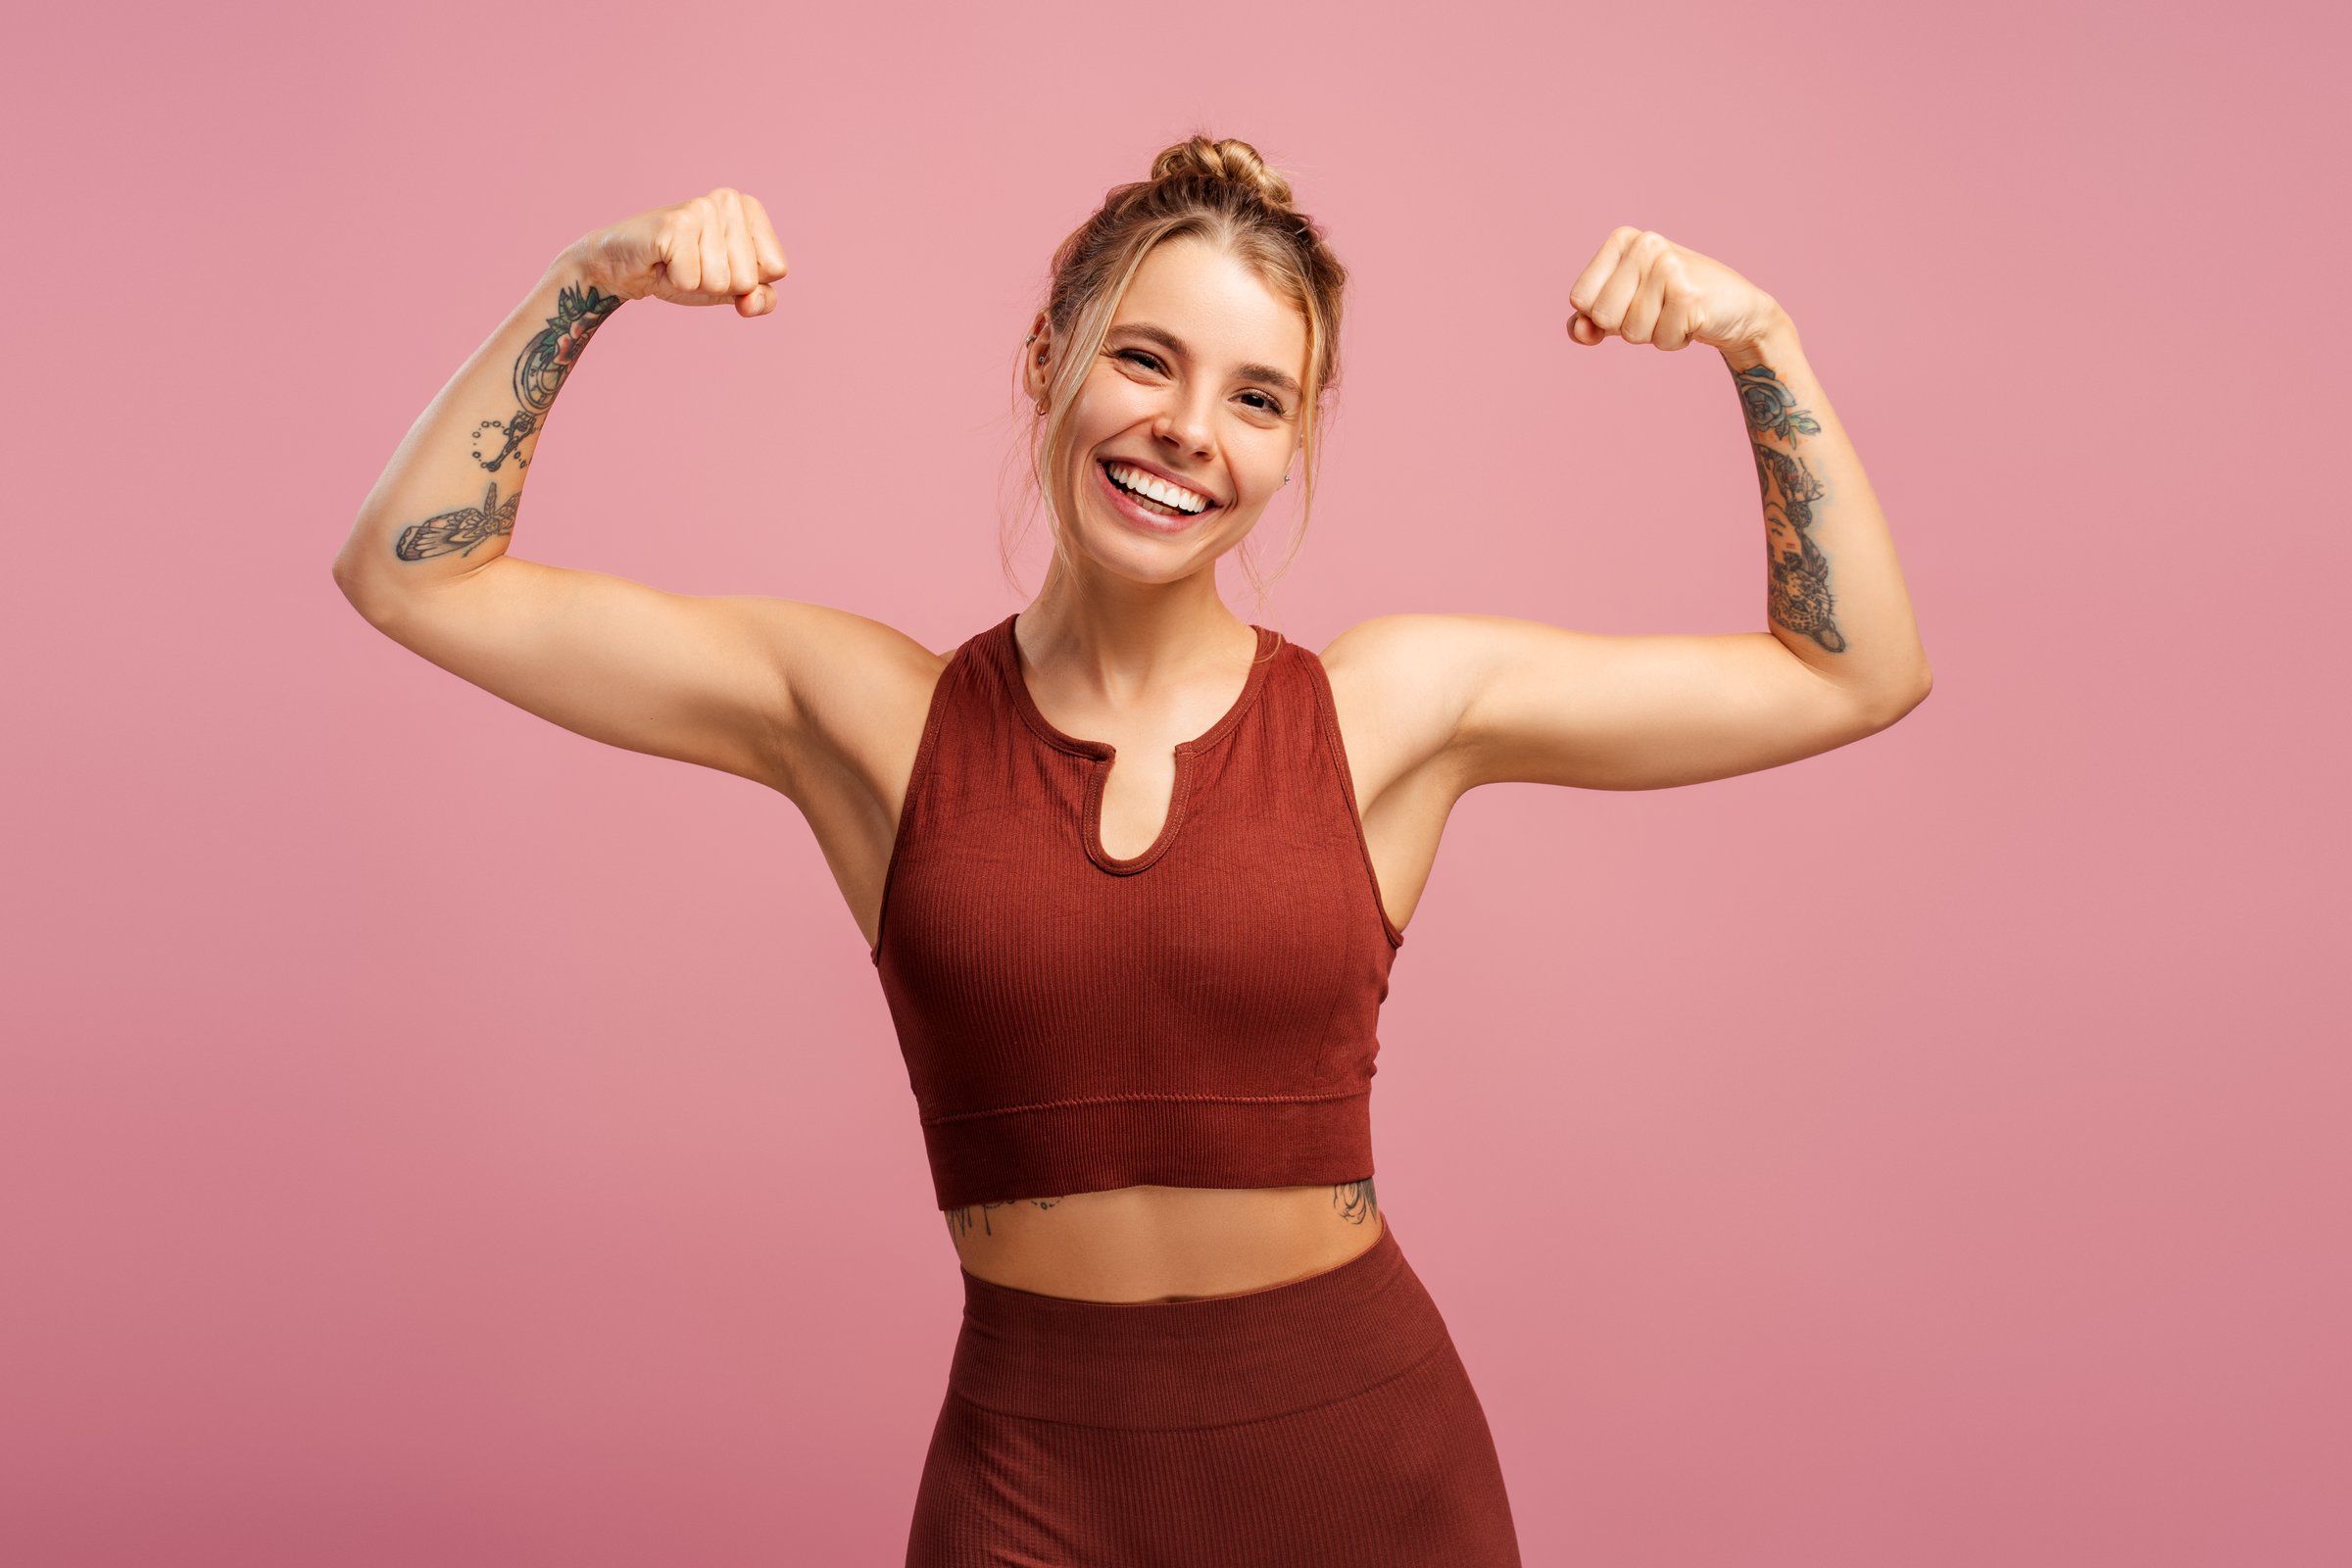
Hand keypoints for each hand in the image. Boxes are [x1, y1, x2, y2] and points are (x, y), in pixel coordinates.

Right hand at [570, 188, 788, 317]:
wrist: (622, 267)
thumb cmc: (681, 272)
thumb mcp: (730, 289)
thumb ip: (760, 299)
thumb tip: (752, 302)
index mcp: (750, 209)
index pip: (777, 270)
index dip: (747, 282)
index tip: (719, 266)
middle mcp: (730, 200)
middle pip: (750, 278)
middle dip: (718, 284)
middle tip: (691, 265)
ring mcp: (703, 208)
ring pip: (722, 282)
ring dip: (694, 283)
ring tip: (676, 262)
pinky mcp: (677, 224)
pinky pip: (692, 282)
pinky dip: (674, 282)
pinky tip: (661, 261)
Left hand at [1566, 227, 1781, 352]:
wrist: (1736, 308)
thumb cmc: (1672, 305)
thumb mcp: (1624, 307)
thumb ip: (1590, 319)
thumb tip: (1578, 331)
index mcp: (1622, 239)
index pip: (1580, 298)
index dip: (1602, 315)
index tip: (1632, 301)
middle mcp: (1644, 244)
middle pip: (1602, 316)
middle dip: (1627, 327)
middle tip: (1658, 309)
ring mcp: (1667, 266)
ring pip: (1631, 332)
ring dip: (1654, 334)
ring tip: (1676, 313)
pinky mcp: (1687, 292)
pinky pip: (1660, 340)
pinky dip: (1675, 340)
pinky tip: (1692, 319)